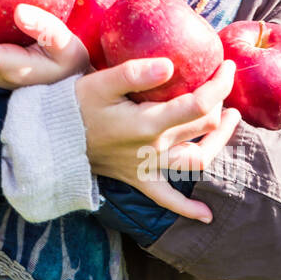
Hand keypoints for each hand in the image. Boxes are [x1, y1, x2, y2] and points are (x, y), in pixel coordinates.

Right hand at [75, 57, 241, 222]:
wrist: (50, 141)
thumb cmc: (74, 106)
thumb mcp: (101, 83)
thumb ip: (135, 73)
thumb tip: (170, 64)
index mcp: (149, 122)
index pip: (199, 104)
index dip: (220, 84)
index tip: (227, 66)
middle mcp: (155, 147)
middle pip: (204, 128)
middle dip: (220, 103)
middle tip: (222, 84)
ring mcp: (148, 166)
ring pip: (197, 160)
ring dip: (219, 142)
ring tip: (230, 121)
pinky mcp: (138, 178)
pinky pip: (167, 199)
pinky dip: (188, 209)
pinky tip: (207, 215)